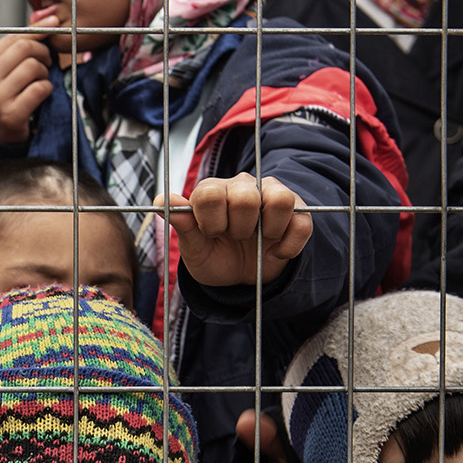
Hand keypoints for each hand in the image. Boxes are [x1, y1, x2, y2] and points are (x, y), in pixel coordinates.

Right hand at [0, 34, 53, 144]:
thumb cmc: (2, 100)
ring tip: (40, 82)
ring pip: (34, 67)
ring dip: (45, 74)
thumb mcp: (0, 74)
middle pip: (25, 47)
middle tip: (47, 64)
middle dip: (43, 52)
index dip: (38, 30)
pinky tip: (41, 97)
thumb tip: (50, 20)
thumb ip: (17, 50)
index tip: (55, 25)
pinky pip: (40, 89)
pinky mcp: (10, 115)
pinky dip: (47, 90)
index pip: (13, 37)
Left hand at [160, 173, 311, 288]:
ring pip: (279, 200)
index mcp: (213, 190)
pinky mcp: (298, 212)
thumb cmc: (215, 256)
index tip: (212, 234)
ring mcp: (273, 195)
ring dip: (268, 231)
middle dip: (239, 228)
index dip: (211, 221)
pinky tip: (275, 253)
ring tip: (258, 241)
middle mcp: (243, 185)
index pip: (211, 193)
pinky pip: (302, 223)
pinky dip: (288, 247)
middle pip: (245, 197)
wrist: (242, 277)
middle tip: (235, 237)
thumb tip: (160, 199)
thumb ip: (182, 225)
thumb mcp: (194, 249)